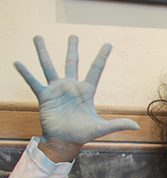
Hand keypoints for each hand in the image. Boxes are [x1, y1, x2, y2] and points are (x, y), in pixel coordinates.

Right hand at [14, 36, 138, 152]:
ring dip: (43, 52)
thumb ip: (117, 124)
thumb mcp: (101, 128)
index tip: (108, 44)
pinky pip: (33, 82)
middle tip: (73, 35)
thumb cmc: (82, 134)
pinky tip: (18, 62)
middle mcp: (71, 87)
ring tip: (37, 37)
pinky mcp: (44, 96)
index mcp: (86, 91)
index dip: (102, 57)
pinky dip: (26, 73)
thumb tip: (137, 126)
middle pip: (72, 63)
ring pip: (49, 67)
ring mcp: (57, 90)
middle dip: (72, 49)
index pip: (96, 70)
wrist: (64, 142)